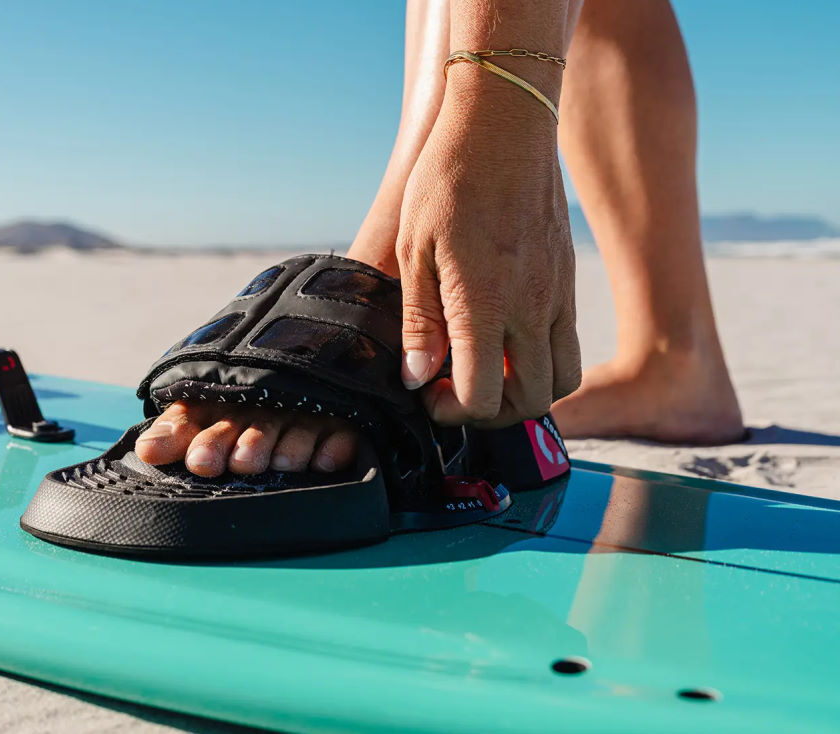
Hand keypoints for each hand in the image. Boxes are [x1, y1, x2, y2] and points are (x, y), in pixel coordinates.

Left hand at [395, 69, 580, 426]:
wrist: (505, 122)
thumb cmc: (448, 178)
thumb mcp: (413, 250)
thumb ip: (420, 322)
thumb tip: (418, 378)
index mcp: (486, 303)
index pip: (485, 397)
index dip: (453, 412)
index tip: (429, 395)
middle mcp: (532, 307)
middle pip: (531, 401)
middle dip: (491, 412)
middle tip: (455, 389)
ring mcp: (558, 294)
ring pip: (561, 379)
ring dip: (525, 390)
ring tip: (484, 368)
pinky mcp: (568, 279)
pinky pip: (569, 342)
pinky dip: (541, 358)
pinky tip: (503, 335)